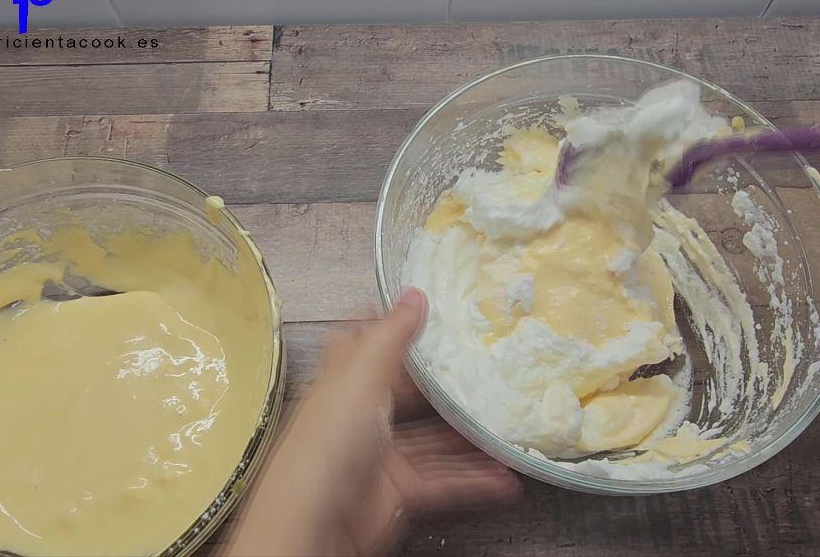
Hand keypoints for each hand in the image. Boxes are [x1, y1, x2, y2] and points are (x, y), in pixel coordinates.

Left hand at [218, 289, 520, 556]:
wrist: (314, 526)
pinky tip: (502, 476)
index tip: (433, 313)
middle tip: (486, 371)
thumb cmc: (325, 449)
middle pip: (410, 395)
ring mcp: (381, 457)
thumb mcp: (360, 380)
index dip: (395, 328)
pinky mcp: (398, 493)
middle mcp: (361, 418)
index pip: (368, 347)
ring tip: (505, 427)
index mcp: (344, 384)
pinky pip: (444, 482)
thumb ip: (390, 338)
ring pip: (434, 442)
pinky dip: (474, 480)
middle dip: (448, 387)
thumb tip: (414, 294)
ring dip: (469, 438)